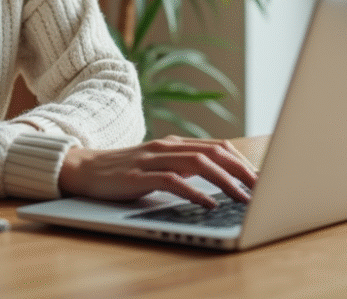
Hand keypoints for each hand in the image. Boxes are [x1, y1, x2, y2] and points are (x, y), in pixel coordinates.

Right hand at [57, 136, 258, 207]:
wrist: (84, 168)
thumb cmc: (125, 171)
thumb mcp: (160, 164)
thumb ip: (185, 167)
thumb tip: (220, 179)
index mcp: (176, 143)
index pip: (220, 147)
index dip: (244, 163)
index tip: (262, 181)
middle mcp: (168, 146)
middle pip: (215, 152)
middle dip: (243, 171)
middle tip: (262, 190)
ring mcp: (153, 159)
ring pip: (199, 164)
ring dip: (225, 182)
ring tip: (242, 198)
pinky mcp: (139, 174)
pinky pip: (173, 180)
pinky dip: (194, 192)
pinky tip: (208, 203)